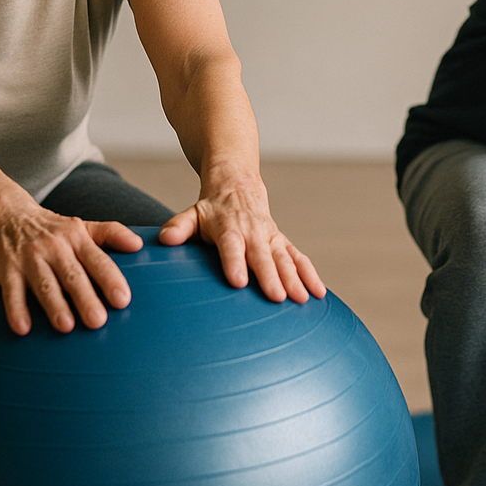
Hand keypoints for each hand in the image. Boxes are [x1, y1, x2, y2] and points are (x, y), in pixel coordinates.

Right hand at [0, 204, 143, 335]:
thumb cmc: (52, 229)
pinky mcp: (6, 271)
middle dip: (85, 298)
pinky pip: (12, 292)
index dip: (110, 280)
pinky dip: (16, 310)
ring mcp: (29, 259)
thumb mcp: (83, 226)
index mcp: (77, 238)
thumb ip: (112, 233)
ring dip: (55, 306)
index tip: (122, 300)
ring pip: (45, 285)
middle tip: (98, 321)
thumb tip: (139, 244)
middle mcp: (54, 248)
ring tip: (66, 326)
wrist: (6, 216)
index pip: (98, 260)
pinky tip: (23, 328)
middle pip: (73, 276)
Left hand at [158, 179, 325, 302]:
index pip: (232, 246)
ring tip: (303, 299)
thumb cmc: (212, 210)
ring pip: (285, 258)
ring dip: (295, 278)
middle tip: (277, 297)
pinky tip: (320, 293)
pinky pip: (299, 259)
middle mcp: (253, 233)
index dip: (234, 262)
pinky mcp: (283, 243)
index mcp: (229, 228)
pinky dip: (311, 275)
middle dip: (271, 277)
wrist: (238, 186)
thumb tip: (165, 239)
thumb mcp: (193, 214)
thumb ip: (179, 226)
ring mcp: (271, 238)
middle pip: (263, 256)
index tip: (238, 281)